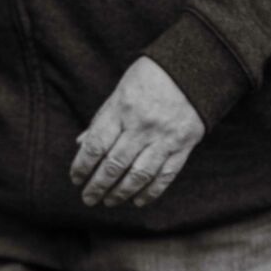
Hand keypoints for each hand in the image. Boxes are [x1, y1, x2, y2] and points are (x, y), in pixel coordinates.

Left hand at [70, 57, 205, 207]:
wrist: (194, 68)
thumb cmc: (151, 78)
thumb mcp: (121, 91)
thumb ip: (103, 119)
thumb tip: (81, 144)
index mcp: (123, 108)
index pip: (96, 145)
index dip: (82, 166)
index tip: (76, 178)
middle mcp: (142, 125)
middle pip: (114, 164)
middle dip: (98, 186)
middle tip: (88, 198)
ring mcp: (165, 137)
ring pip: (138, 175)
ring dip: (121, 193)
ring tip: (109, 201)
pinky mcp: (184, 145)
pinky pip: (165, 176)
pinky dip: (150, 192)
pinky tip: (137, 201)